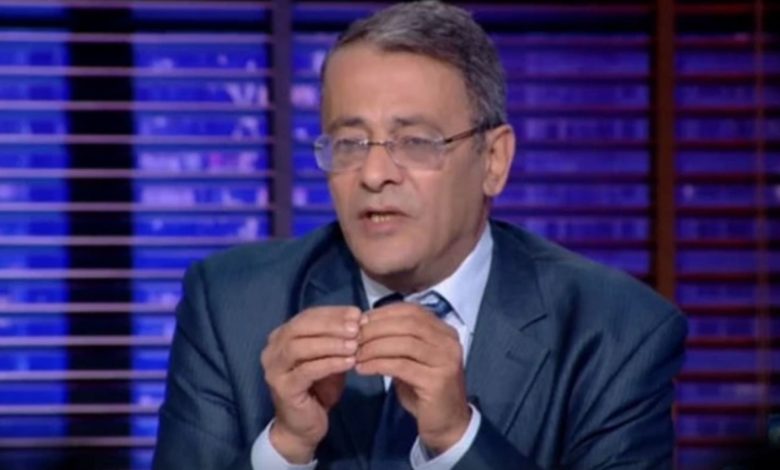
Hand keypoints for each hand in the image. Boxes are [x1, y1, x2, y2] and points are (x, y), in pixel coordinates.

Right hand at [260, 306, 360, 462]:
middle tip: (356, 327)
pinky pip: (307, 370)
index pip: (307, 316)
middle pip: (300, 327)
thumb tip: (359, 320)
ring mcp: (274, 370)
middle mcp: (272, 350)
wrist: (302, 427)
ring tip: (354, 345)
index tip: (356, 313)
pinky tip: (349, 362)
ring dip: (330, 344)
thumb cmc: (317, 389)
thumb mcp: (329, 358)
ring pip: (300, 347)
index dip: (332, 313)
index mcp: (281, 337)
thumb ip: (338, 341)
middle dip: (331, 325)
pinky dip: (329, 363)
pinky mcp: (282, 388)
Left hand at [355, 302, 470, 453]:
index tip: (360, 321)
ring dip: (374, 346)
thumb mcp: (412, 358)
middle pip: (408, 323)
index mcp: (444, 331)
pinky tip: (362, 369)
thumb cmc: (424, 389)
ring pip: (405, 343)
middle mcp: (449, 342)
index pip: (411, 311)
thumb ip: (398, 340)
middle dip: (377, 328)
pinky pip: (401, 366)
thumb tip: (365, 324)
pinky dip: (378, 364)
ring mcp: (446, 360)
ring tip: (355, 354)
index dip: (384, 313)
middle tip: (353, 337)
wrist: (447, 422)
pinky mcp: (437, 381)